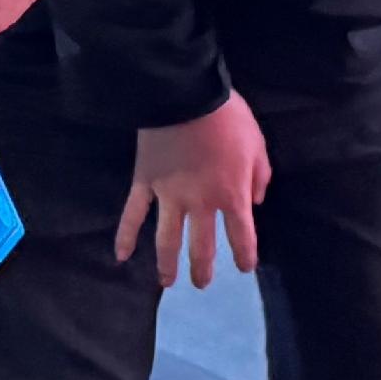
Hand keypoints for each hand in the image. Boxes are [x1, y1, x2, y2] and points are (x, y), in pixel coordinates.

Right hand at [115, 90, 270, 287]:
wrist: (186, 95)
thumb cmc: (228, 119)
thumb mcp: (258, 145)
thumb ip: (260, 177)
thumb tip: (255, 201)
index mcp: (231, 195)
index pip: (241, 235)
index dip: (244, 255)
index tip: (245, 268)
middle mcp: (200, 204)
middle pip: (201, 246)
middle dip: (203, 269)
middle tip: (202, 284)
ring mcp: (168, 196)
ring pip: (166, 240)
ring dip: (166, 264)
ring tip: (167, 282)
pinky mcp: (144, 183)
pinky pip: (133, 213)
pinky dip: (124, 235)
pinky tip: (120, 256)